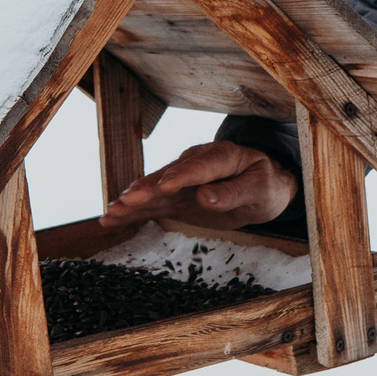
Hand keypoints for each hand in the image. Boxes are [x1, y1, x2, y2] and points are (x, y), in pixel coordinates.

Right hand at [100, 140, 297, 231]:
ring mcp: (182, 179)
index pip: (200, 167)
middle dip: (146, 189)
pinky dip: (133, 210)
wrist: (261, 186)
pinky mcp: (175, 195)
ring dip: (133, 201)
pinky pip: (152, 202)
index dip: (181, 176)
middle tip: (127, 200)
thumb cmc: (264, 185)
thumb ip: (234, 193)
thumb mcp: (260, 190)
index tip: (165, 187)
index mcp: (223, 157)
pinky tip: (111, 218)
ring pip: (154, 189)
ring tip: (111, 213)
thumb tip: (205, 197)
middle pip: (168, 176)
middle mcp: (196, 163)